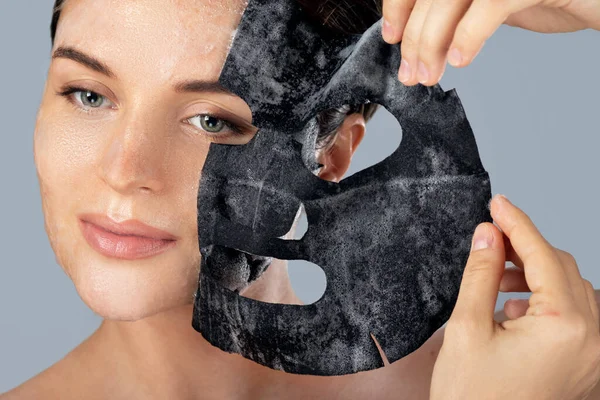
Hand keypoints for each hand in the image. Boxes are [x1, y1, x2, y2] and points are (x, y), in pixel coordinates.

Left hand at [381, 0, 599, 85]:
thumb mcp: (487, 2)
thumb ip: (456, 12)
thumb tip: (418, 41)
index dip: (398, 7)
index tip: (392, 37)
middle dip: (413, 38)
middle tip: (411, 74)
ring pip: (447, 0)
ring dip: (431, 43)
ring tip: (430, 75)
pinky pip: (489, 6)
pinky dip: (468, 35)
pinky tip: (461, 59)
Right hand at [429, 194, 599, 399]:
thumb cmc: (472, 398)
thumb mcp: (467, 328)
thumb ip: (481, 274)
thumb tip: (488, 234)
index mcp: (565, 327)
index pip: (542, 255)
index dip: (517, 223)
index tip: (498, 203)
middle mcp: (593, 338)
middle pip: (563, 268)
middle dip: (526, 247)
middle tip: (491, 236)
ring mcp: (594, 354)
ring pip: (572, 289)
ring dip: (536, 274)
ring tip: (498, 278)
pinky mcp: (587, 365)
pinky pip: (577, 315)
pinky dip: (547, 301)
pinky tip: (513, 310)